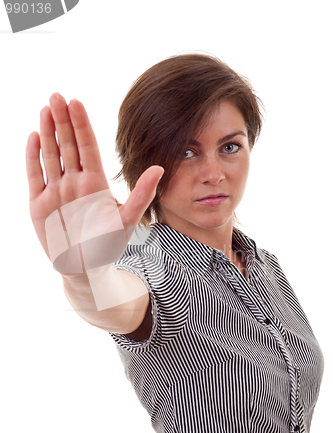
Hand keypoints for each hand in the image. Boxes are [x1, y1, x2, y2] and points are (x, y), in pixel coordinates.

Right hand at [26, 93, 163, 269]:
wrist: (84, 268)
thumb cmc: (107, 245)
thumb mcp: (127, 220)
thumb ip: (141, 194)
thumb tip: (159, 168)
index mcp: (95, 182)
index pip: (88, 146)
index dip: (82, 124)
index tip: (76, 102)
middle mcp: (75, 181)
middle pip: (68, 145)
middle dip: (62, 120)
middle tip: (56, 95)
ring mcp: (56, 190)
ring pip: (51, 155)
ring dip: (47, 132)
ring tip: (45, 109)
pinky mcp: (39, 202)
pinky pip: (34, 174)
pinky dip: (32, 157)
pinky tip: (33, 137)